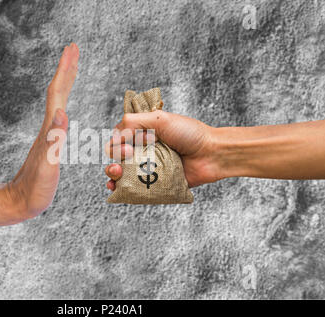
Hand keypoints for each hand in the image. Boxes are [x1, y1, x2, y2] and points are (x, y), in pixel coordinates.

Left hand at [3, 43, 78, 218]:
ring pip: (58, 102)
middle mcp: (48, 128)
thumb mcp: (47, 167)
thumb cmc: (34, 190)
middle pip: (58, 92)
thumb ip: (54, 141)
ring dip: (65, 83)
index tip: (72, 49)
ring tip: (72, 70)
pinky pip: (59, 115)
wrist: (18, 202)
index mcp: (49, 130)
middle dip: (66, 69)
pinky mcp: (50, 143)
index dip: (65, 71)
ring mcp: (48, 134)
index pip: (58, 93)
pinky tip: (66, 105)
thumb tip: (62, 112)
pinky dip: (65, 102)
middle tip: (74, 49)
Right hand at [105, 111, 219, 189]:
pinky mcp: (154, 184)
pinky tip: (116, 189)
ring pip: (121, 173)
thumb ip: (133, 122)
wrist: (211, 154)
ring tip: (117, 174)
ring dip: (113, 174)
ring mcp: (148, 168)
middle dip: (114, 157)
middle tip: (127, 156)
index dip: (117, 142)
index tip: (129, 145)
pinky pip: (134, 189)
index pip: (117, 138)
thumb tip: (114, 137)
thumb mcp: (160, 119)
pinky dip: (121, 190)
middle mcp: (143, 150)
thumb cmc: (190, 134)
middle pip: (116, 156)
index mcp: (143, 133)